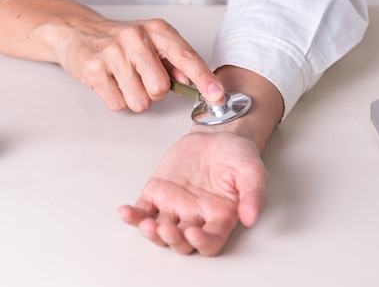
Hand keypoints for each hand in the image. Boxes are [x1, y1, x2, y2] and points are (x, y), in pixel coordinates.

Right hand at [53, 16, 224, 111]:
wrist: (76, 31)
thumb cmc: (118, 40)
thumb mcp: (151, 42)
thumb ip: (174, 62)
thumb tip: (194, 82)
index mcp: (156, 30)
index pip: (186, 56)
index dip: (204, 79)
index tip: (217, 95)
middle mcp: (135, 37)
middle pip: (160, 88)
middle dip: (154, 92)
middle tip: (141, 79)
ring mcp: (112, 53)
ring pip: (139, 101)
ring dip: (134, 98)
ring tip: (123, 80)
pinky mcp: (93, 69)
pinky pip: (117, 104)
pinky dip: (116, 99)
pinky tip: (109, 82)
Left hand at [117, 130, 267, 255]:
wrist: (217, 135)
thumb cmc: (236, 155)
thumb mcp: (252, 171)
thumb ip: (253, 194)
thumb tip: (250, 217)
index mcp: (220, 218)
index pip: (210, 242)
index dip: (202, 243)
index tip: (195, 234)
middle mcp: (196, 217)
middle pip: (181, 242)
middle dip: (173, 239)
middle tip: (167, 229)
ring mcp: (174, 207)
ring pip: (159, 230)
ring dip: (150, 232)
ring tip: (145, 223)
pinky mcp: (157, 192)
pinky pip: (142, 209)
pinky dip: (133, 214)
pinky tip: (125, 211)